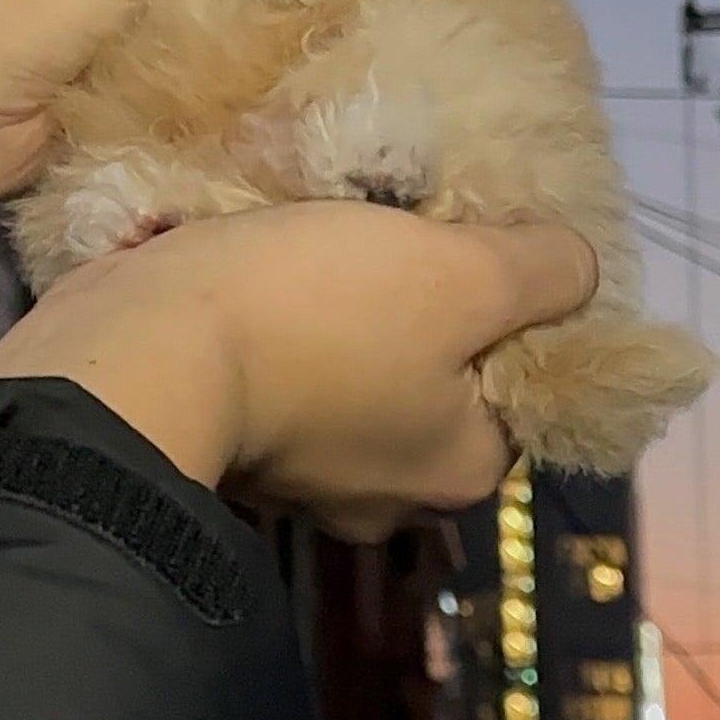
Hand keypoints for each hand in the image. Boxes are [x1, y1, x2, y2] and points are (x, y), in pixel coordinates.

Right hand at [0, 202, 595, 538]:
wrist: (140, 349)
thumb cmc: (317, 314)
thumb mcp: (460, 272)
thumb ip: (542, 270)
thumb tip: (579, 268)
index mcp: (455, 469)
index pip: (515, 387)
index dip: (505, 309)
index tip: (469, 242)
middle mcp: (383, 493)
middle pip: (427, 376)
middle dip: (409, 304)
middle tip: (394, 225)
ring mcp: (295, 473)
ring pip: (342, 365)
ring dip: (330, 306)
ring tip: (318, 227)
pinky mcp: (223, 436)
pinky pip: (268, 363)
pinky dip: (264, 317)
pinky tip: (256, 257)